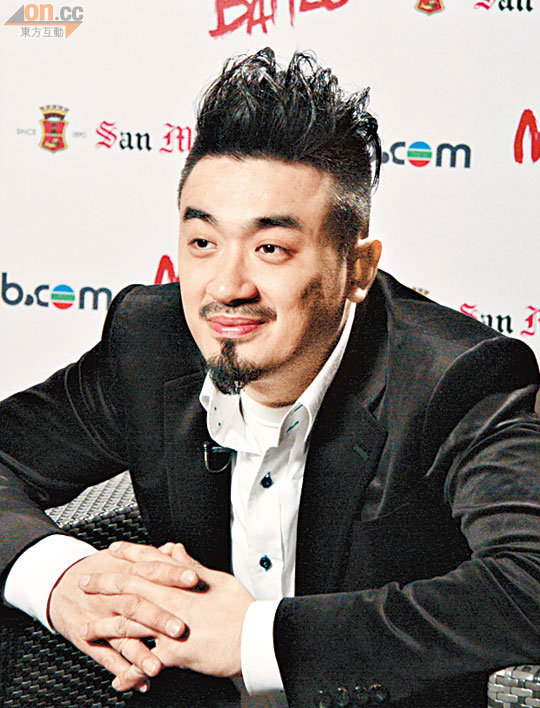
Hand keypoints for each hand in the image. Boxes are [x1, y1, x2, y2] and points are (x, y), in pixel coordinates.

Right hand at [48, 546, 199, 691]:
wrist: (62, 585)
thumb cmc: (101, 572)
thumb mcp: (123, 560)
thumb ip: (152, 557)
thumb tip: (177, 550)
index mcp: (126, 572)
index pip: (153, 570)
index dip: (173, 574)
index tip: (194, 579)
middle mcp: (113, 595)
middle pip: (137, 605)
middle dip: (158, 617)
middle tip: (181, 628)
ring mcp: (99, 618)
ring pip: (121, 635)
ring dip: (140, 653)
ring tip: (159, 666)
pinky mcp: (88, 639)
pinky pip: (105, 658)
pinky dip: (123, 671)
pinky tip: (140, 682)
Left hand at [80, 542, 254, 678]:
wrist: (255, 637)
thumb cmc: (241, 610)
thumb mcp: (218, 580)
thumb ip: (192, 567)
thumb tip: (175, 551)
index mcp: (183, 583)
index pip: (150, 562)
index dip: (129, 554)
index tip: (113, 551)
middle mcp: (173, 602)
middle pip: (131, 588)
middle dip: (104, 584)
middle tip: (85, 583)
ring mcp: (171, 628)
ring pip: (130, 624)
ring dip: (105, 626)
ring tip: (86, 628)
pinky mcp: (176, 653)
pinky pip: (146, 664)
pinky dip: (129, 673)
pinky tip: (117, 679)